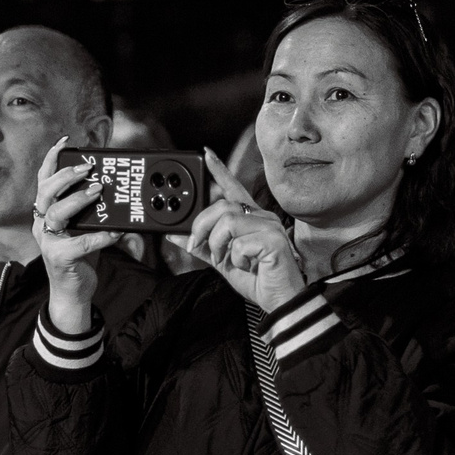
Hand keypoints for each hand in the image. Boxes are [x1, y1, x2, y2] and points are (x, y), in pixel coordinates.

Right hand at [32, 139, 123, 331]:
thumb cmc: (79, 257)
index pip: (43, 180)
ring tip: (96, 190)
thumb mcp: (83, 228)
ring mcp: (48, 241)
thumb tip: (113, 190)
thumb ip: (92, 211)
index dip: (51, 159)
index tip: (64, 142)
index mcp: (45, 212)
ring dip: (76, 199)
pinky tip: (115, 233)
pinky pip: (79, 243)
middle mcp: (42, 224)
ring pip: (55, 212)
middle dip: (65, 176)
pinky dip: (99, 236)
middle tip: (87, 168)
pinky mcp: (59, 258)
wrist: (73, 293)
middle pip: (45, 192)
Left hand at [188, 149, 306, 311]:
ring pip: (227, 221)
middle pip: (222, 206)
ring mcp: (270, 227)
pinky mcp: (274, 240)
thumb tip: (175, 236)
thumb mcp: (222, 261)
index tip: (206, 154)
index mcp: (251, 218)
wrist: (280, 301)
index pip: (233, 189)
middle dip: (202, 226)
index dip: (219, 170)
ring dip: (216, 243)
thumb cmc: (258, 279)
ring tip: (224, 259)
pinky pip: (240, 242)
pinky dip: (235, 257)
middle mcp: (262, 217)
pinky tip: (246, 265)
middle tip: (196, 245)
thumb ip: (202, 246)